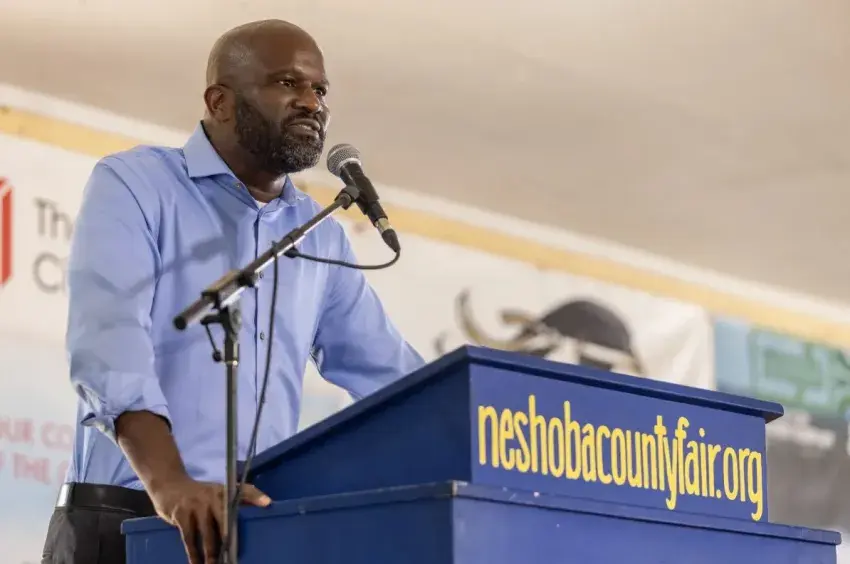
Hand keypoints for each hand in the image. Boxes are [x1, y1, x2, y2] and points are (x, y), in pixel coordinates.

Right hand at [149, 476, 270, 563]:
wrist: (169, 485)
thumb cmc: (199, 494)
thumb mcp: (218, 492)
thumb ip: (240, 498)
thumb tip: (266, 504)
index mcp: (224, 491)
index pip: (244, 491)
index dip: (256, 496)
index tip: (268, 504)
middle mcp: (212, 496)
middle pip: (225, 521)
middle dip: (230, 540)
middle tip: (234, 557)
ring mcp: (196, 505)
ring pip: (207, 534)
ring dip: (211, 553)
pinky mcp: (181, 515)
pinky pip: (189, 538)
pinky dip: (193, 553)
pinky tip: (196, 563)